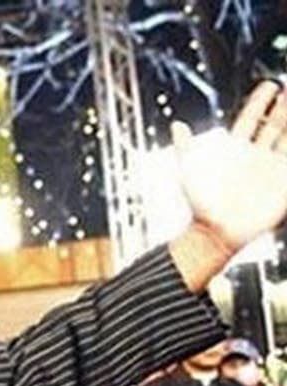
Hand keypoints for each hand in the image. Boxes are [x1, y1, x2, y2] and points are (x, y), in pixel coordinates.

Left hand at [174, 82, 286, 251]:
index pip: (251, 119)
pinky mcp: (283, 183)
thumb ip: (186, 146)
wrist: (216, 231)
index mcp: (235, 151)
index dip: (260, 103)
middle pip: (275, 124)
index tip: (270, 86)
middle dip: (284, 106)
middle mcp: (255, 156)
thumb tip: (176, 124)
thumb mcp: (190, 171)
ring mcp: (272, 168)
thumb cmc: (201, 205)